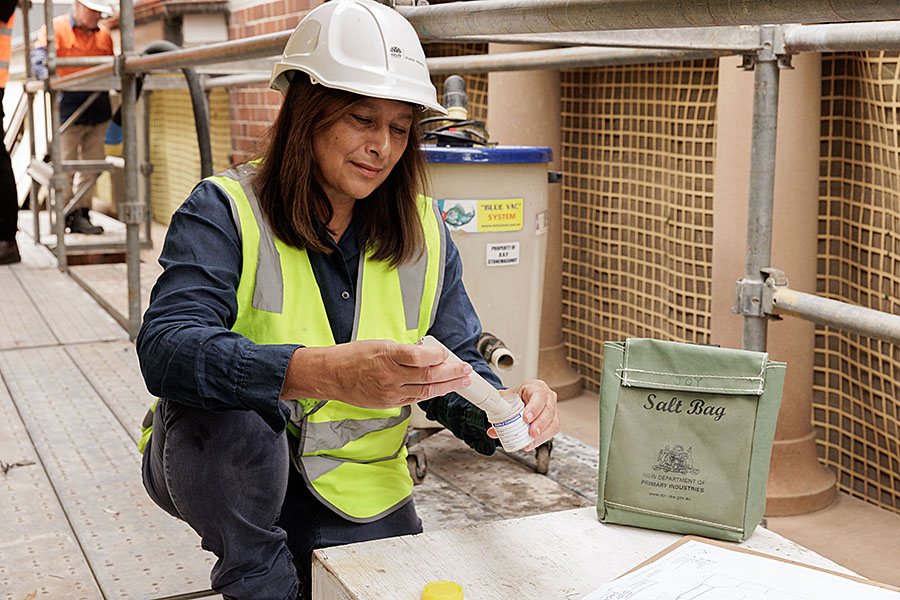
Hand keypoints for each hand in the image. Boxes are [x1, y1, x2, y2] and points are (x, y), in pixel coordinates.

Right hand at [281, 339, 472, 409]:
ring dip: (447, 386)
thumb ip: (404, 352)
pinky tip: (441, 388)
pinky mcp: (389, 403)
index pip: (419, 357)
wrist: (331, 376)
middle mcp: (389, 376)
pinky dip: (430, 393)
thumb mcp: (380, 344)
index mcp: (387, 356)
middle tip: (465, 369)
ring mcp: (389, 393)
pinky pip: (415, 398)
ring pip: (425, 391)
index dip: (437, 356)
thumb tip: (429, 355)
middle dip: (451, 373)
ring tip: (461, 380)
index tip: (446, 353)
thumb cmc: (353, 356)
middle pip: (428, 377)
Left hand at [486, 379, 558, 450]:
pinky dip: (542, 439)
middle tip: (531, 433)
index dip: (534, 407)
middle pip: (548, 410)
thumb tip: (492, 431)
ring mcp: (553, 409)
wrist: (520, 400)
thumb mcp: (506, 400)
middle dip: (540, 423)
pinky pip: (552, 431)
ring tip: (530, 441)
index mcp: (536, 387)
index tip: (526, 418)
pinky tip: (532, 443)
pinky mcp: (553, 421)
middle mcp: (548, 397)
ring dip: (542, 434)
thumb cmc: (517, 397)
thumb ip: (498, 412)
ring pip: (553, 422)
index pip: (538, 395)